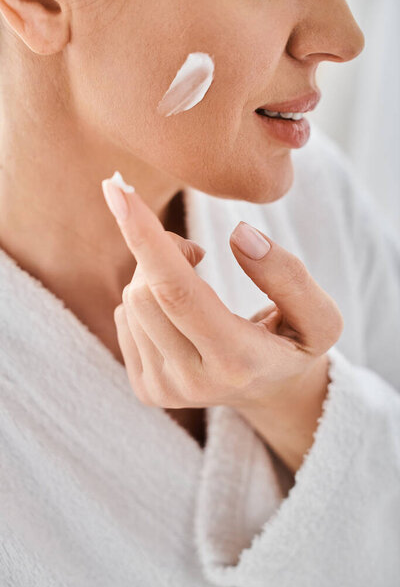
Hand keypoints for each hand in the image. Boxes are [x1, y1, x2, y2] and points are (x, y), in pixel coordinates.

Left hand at [102, 179, 343, 470]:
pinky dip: (148, 301)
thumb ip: (288, 276)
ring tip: (193, 283)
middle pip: (146, 293)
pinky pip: (124, 320)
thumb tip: (239, 234)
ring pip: (131, 303)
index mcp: (237, 362)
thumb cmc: (294, 345)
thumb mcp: (320, 317)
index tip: (118, 193)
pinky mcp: (146, 390)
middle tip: (195, 252)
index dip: (146, 239)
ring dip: (155, 276)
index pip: (178, 292)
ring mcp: (164, 391)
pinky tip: (178, 312)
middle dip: (162, 253)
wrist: (270, 393)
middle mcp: (192, 382)